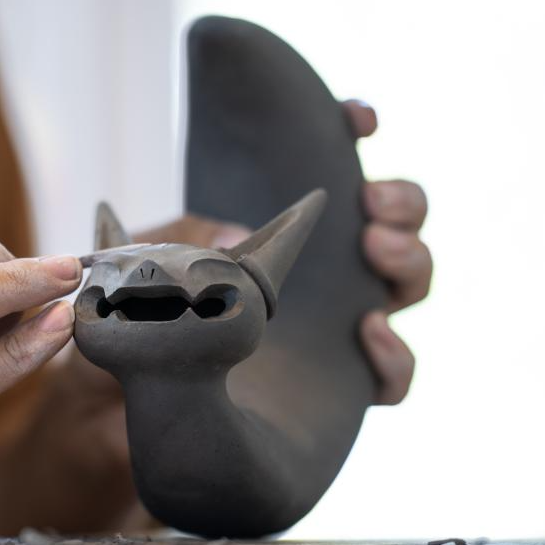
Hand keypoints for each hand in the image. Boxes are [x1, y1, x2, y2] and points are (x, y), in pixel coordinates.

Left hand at [128, 101, 430, 406]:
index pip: (336, 168)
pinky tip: (368, 334)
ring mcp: (339, 331)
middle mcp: (321, 275)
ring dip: (410, 260)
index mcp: (280, 233)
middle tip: (371, 205)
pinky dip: (395, 355)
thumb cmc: (134, 339)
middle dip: (402, 202)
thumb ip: (170, 239)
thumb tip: (235, 237)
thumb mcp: (136, 274)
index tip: (355, 120)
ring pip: (411, 285)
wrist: (133, 424)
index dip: (357, 131)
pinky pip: (395, 377)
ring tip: (376, 251)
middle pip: (399, 223)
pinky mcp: (345, 391)